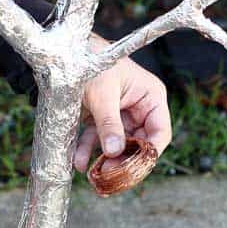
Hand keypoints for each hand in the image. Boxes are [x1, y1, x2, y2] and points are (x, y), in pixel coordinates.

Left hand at [73, 34, 171, 172]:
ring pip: (117, 146)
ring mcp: (119, 115)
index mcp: (150, 98)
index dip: (149, 153)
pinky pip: (97, 140)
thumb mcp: (102, 94)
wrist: (66, 51)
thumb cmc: (92, 62)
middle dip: (124, 161)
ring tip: (94, 176)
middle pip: (138, 144)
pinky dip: (88, 152)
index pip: (160, 133)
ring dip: (106, 162)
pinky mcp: (100, 119)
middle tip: (110, 177)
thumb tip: (115, 152)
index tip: (133, 169)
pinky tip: (78, 163)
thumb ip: (109, 124)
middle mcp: (138, 108)